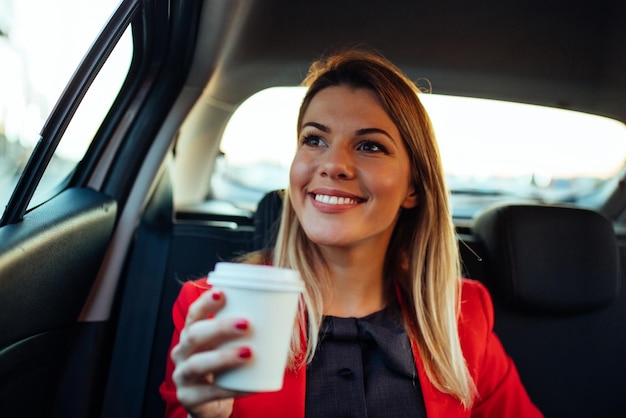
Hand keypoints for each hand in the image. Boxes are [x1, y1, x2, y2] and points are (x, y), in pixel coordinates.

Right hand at [171, 289, 252, 417]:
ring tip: (249, 352)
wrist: (211, 402)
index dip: (205, 302)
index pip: (194, 314)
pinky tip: (251, 386)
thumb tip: (286, 309)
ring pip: (197, 364)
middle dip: (219, 327)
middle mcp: (181, 352)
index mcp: (191, 333)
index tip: (222, 292)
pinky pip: (210, 393)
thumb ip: (248, 329)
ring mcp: (182, 376)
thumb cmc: (225, 366)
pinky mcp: (189, 398)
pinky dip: (232, 389)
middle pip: (194, 335)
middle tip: (246, 323)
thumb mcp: (230, 345)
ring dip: (224, 357)